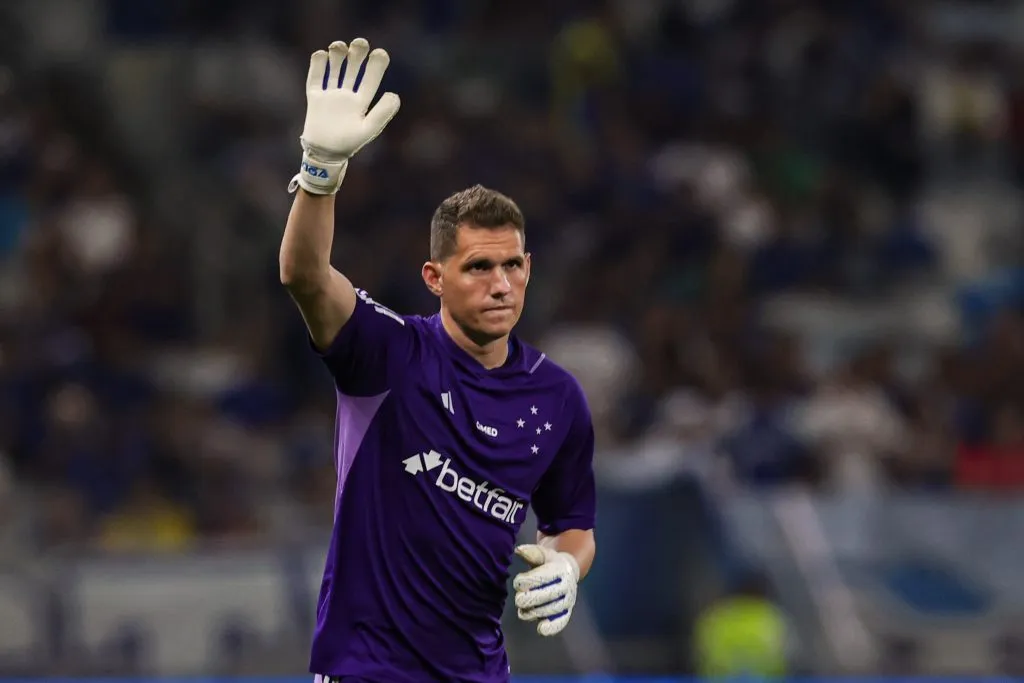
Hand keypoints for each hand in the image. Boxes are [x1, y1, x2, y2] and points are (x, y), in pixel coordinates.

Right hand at [289, 38, 400, 195]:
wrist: (324, 155)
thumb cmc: (348, 144)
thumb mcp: (368, 129)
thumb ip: (382, 113)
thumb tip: (395, 94)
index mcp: (362, 102)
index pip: (371, 79)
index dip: (376, 65)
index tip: (380, 52)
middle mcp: (347, 96)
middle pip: (353, 69)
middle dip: (357, 54)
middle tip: (360, 42)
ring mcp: (331, 96)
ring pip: (335, 70)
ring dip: (338, 56)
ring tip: (339, 46)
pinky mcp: (315, 98)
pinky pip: (316, 79)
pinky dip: (317, 65)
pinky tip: (321, 54)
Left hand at [512, 544, 579, 636]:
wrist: (568, 571)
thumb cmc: (550, 562)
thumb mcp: (543, 554)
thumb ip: (532, 553)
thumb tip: (518, 550)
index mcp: (560, 570)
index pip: (542, 578)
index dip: (527, 581)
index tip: (518, 582)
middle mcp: (566, 586)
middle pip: (545, 596)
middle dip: (528, 598)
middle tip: (518, 598)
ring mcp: (567, 600)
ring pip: (549, 610)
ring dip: (533, 612)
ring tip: (523, 610)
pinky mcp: (566, 612)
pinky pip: (560, 622)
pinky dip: (551, 627)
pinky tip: (541, 629)